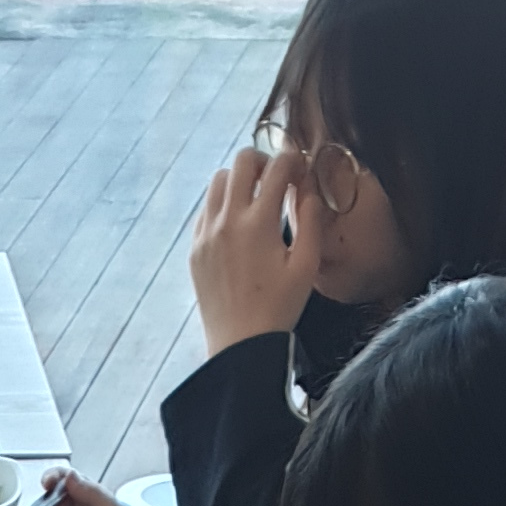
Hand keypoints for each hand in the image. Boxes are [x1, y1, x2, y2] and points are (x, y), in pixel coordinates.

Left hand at [190, 144, 314, 355]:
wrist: (240, 345)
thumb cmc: (278, 308)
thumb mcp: (307, 264)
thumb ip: (310, 217)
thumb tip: (308, 185)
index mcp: (259, 223)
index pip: (278, 166)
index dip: (294, 160)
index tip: (300, 171)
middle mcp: (228, 221)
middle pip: (242, 160)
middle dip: (264, 161)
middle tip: (276, 180)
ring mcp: (207, 234)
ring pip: (218, 179)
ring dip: (239, 180)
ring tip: (255, 200)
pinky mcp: (195, 249)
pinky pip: (206, 209)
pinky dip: (222, 204)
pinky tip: (237, 224)